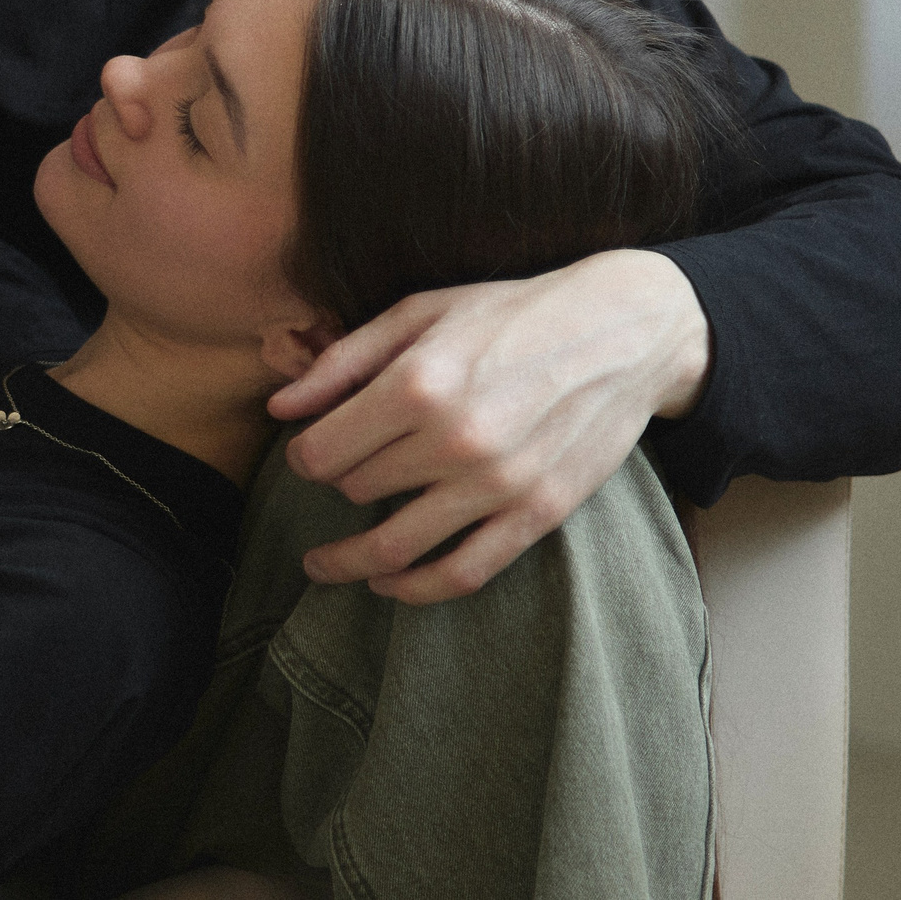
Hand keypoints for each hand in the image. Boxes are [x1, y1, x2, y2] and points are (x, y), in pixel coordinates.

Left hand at [266, 248, 709, 603]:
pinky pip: (463, 573)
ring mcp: (499, 484)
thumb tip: (279, 406)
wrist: (621, 331)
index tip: (308, 450)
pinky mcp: (538, 514)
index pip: (321, 451)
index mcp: (417, 384)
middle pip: (356, 490)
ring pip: (395, 545)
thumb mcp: (418, 313)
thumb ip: (342, 362)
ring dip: (349, 559)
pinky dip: (415, 589)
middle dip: (338, 483)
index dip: (304, 455)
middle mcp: (455, 441)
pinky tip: (386, 583)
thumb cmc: (509, 312)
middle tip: (340, 474)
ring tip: (323, 564)